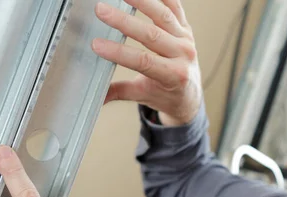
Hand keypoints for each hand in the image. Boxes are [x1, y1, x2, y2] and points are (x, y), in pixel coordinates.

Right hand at [92, 0, 201, 125]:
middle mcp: (183, 55)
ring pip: (164, 15)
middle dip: (124, 22)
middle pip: (152, 35)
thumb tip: (96, 97)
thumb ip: (119, 93)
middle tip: (101, 11)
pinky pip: (175, 6)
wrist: (189, 94)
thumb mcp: (142, 95)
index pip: (143, 61)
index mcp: (173, 75)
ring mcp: (186, 39)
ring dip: (141, 1)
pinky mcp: (186, 27)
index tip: (97, 45)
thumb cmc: (166, 95)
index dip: (120, 53)